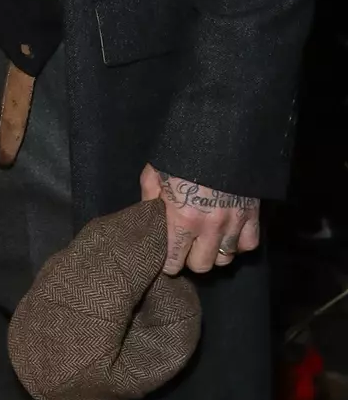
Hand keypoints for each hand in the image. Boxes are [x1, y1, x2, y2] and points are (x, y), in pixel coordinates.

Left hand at [140, 164, 260, 274]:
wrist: (220, 134)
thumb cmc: (181, 154)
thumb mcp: (155, 172)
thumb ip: (149, 197)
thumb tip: (147, 216)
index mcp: (182, 218)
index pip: (175, 260)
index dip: (169, 264)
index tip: (168, 259)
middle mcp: (209, 227)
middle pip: (201, 265)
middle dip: (191, 260)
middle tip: (186, 248)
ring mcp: (233, 223)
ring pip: (225, 259)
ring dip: (214, 252)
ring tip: (206, 241)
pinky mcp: (252, 216)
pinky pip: (248, 245)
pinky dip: (238, 244)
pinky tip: (228, 234)